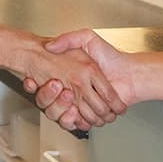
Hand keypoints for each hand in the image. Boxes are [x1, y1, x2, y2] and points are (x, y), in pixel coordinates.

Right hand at [23, 29, 138, 131]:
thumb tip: (50, 45)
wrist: (129, 73)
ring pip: (58, 113)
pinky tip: (73, 110)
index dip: (34, 85)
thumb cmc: (110, 56)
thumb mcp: (87, 38)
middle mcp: (71, 91)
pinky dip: (73, 119)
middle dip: (47, 95)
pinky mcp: (89, 114)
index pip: (43, 84)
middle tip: (55, 85)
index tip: (33, 80)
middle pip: (47, 101)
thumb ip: (69, 38)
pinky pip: (74, 122)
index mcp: (66, 75)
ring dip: (59, 107)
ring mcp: (79, 104)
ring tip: (67, 95)